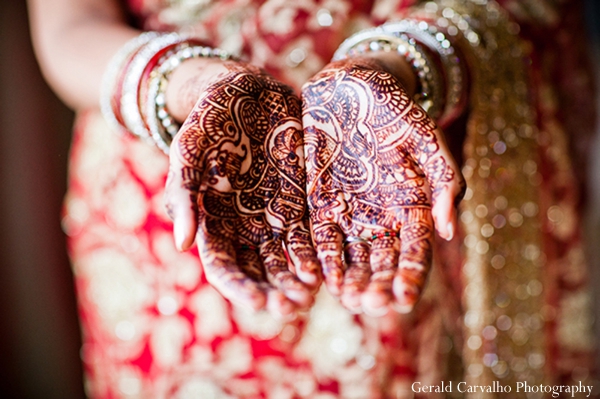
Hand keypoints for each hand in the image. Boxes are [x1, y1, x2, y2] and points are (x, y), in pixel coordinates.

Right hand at [165, 61, 320, 316]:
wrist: (242, 91)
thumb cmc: (208, 121)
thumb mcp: (188, 153)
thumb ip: (183, 196)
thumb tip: (183, 245)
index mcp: (213, 221)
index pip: (224, 266)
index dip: (240, 288)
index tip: (259, 304)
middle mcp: (244, 225)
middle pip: (259, 270)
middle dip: (274, 291)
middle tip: (292, 308)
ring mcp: (273, 214)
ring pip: (286, 258)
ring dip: (296, 280)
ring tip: (310, 296)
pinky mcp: (298, 199)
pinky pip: (309, 232)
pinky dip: (315, 253)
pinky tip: (326, 268)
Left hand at [302, 58, 463, 314]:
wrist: (353, 85)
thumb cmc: (394, 107)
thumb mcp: (425, 136)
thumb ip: (441, 178)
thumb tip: (449, 231)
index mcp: (411, 204)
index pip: (415, 250)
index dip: (412, 276)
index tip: (405, 300)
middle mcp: (381, 214)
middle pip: (383, 260)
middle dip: (379, 285)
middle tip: (372, 305)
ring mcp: (350, 209)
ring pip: (354, 255)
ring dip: (352, 279)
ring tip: (350, 299)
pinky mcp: (320, 200)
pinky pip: (322, 235)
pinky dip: (322, 257)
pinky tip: (321, 278)